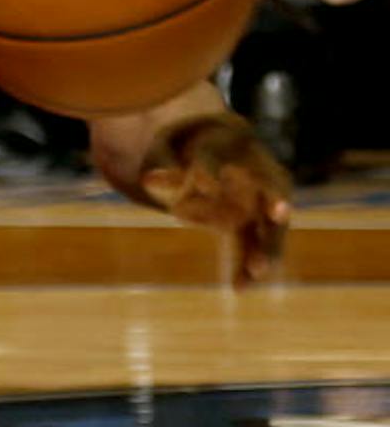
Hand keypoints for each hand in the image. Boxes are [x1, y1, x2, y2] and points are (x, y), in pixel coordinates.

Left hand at [142, 117, 291, 286]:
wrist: (211, 152)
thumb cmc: (187, 145)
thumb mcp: (168, 151)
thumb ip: (164, 169)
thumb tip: (147, 182)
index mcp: (228, 139)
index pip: (217, 155)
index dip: (210, 169)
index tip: (205, 184)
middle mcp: (252, 169)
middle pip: (272, 185)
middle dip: (274, 198)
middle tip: (278, 212)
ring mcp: (258, 198)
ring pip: (271, 224)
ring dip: (268, 245)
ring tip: (260, 269)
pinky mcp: (253, 224)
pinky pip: (255, 245)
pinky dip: (248, 266)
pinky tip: (238, 287)